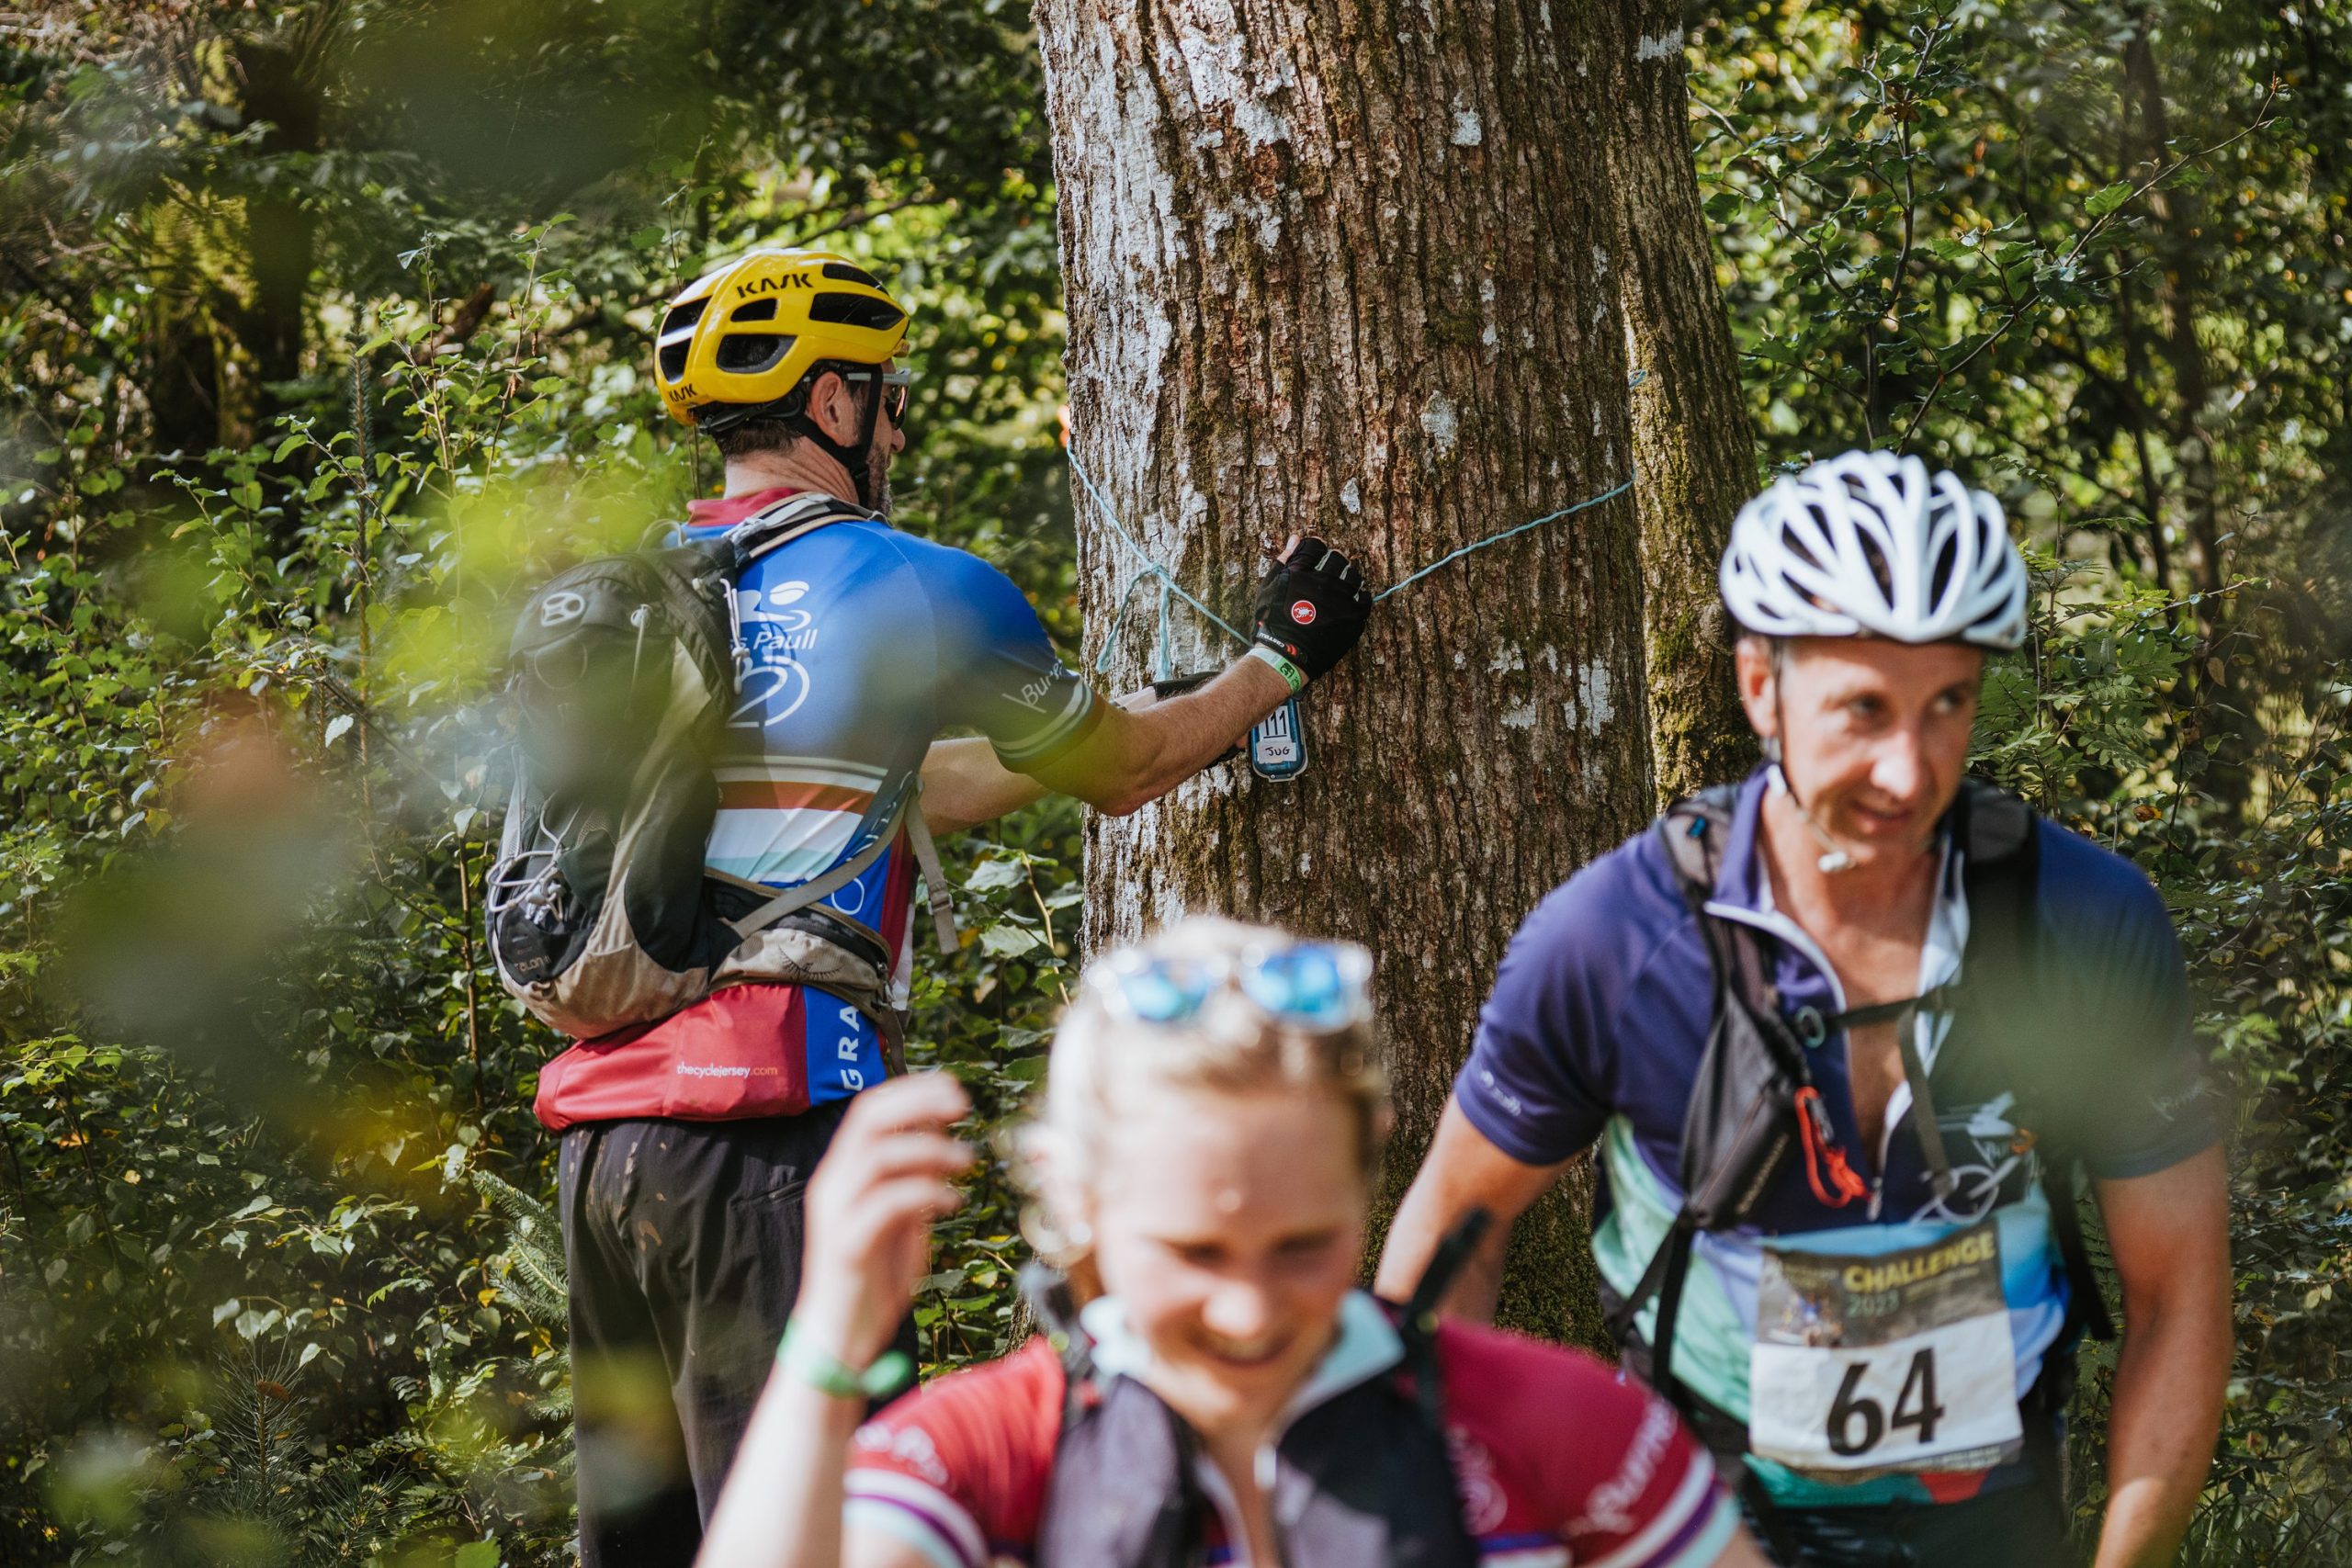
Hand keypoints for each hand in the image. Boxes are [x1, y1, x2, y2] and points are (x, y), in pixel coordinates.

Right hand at [792, 1073, 973, 1367]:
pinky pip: (886, 1203)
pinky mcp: (846, 1245)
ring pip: (878, 1156)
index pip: (869, 1110)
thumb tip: (941, 1138)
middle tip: (963, 1104)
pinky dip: (925, 1192)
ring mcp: (835, 1213)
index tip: (955, 1089)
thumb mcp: (902, 1218)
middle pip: (869, 1119)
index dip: (912, 1090)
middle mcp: (832, 1184)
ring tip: (968, 1161)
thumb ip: (914, 1179)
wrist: (842, 1338)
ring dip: (930, 1149)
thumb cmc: (874, 1277)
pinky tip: (953, 1201)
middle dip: (918, 1102)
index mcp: (842, 1172)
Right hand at [1252, 534, 1373, 681]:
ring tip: (1339, 589)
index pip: (1316, 546)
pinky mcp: (1353, 616)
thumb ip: (1283, 561)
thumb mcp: (1268, 589)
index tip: (1316, 555)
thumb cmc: (1272, 623)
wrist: (1286, 656)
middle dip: (1333, 561)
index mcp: (1301, 572)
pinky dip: (1361, 597)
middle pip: (1338, 558)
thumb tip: (1296, 538)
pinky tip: (1352, 602)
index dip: (1316, 548)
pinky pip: (1366, 598)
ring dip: (1347, 578)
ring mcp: (1341, 599)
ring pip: (1354, 575)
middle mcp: (1323, 582)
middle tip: (1328, 573)